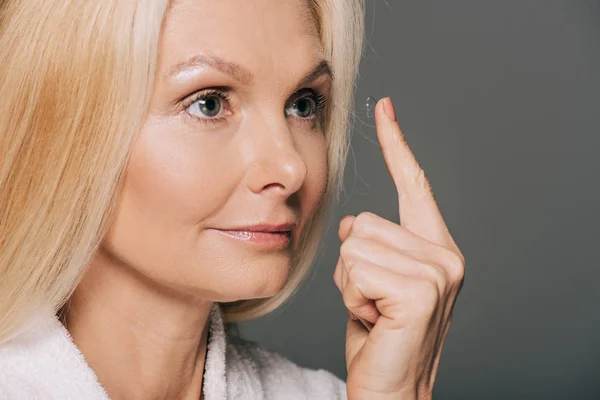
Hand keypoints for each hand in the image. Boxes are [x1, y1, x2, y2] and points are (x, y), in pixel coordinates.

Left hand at [334, 97, 464, 399]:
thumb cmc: (378, 336)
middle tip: (370, 301)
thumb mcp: (372, 282)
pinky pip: (355, 269)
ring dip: (349, 284)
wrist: (390, 389)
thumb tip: (353, 222)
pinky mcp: (420, 291)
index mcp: (434, 247)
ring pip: (354, 246)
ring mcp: (437, 272)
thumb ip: (371, 245)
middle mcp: (445, 254)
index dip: (396, 144)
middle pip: (363, 223)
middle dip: (350, 266)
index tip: (385, 107)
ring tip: (372, 311)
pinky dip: (351, 298)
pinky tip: (373, 320)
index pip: (413, 184)